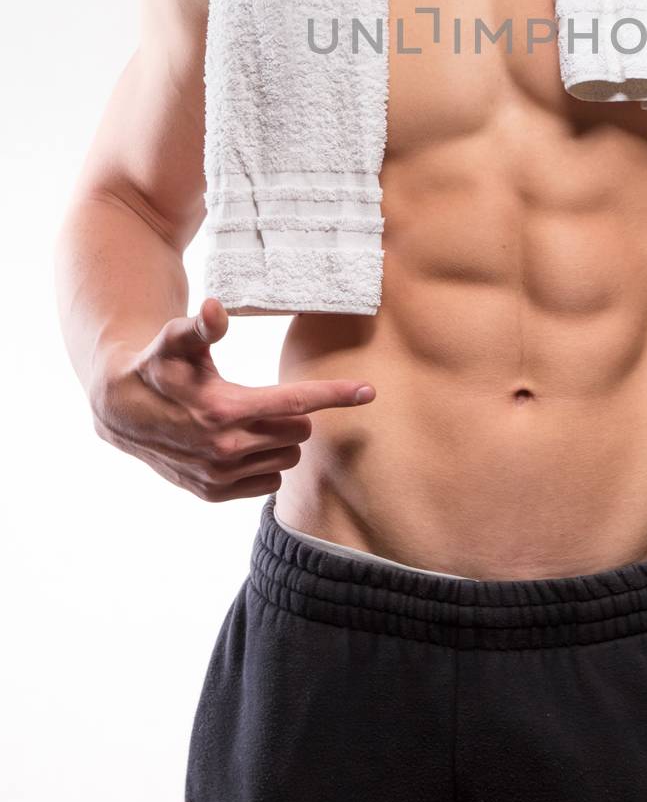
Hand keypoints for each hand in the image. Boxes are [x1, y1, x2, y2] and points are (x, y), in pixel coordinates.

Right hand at [90, 297, 376, 501]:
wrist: (122, 411)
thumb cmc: (158, 367)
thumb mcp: (175, 340)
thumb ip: (200, 326)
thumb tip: (217, 308)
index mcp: (226, 409)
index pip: (297, 403)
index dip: (335, 393)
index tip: (369, 391)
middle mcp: (226, 449)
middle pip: (299, 431)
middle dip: (294, 414)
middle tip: (266, 398)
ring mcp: (221, 476)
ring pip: (287, 458)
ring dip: (280, 439)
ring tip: (250, 419)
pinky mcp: (214, 493)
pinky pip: (267, 481)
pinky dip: (265, 463)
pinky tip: (243, 444)